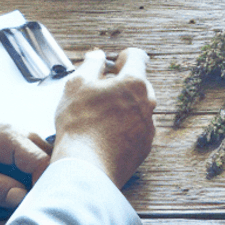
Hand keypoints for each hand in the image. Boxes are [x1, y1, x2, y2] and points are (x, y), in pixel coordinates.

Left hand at [0, 122, 51, 208]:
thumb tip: (23, 198)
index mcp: (7, 135)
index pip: (41, 160)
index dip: (44, 183)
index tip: (40, 206)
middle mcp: (13, 133)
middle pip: (46, 154)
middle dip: (48, 177)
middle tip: (41, 203)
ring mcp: (7, 139)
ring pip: (36, 156)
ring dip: (36, 176)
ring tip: (32, 200)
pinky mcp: (0, 148)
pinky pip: (23, 159)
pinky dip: (26, 174)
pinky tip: (20, 191)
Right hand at [51, 48, 156, 188]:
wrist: (86, 168)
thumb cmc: (79, 124)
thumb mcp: (76, 85)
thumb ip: (91, 64)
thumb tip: (98, 56)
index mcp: (134, 82)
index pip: (137, 57)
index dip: (123, 57)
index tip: (114, 64)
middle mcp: (147, 102)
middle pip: (138, 84)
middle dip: (121, 85)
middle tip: (99, 94)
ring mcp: (148, 126)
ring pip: (137, 108)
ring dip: (123, 108)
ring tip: (99, 119)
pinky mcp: (144, 146)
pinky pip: (136, 130)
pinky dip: (124, 129)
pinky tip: (105, 136)